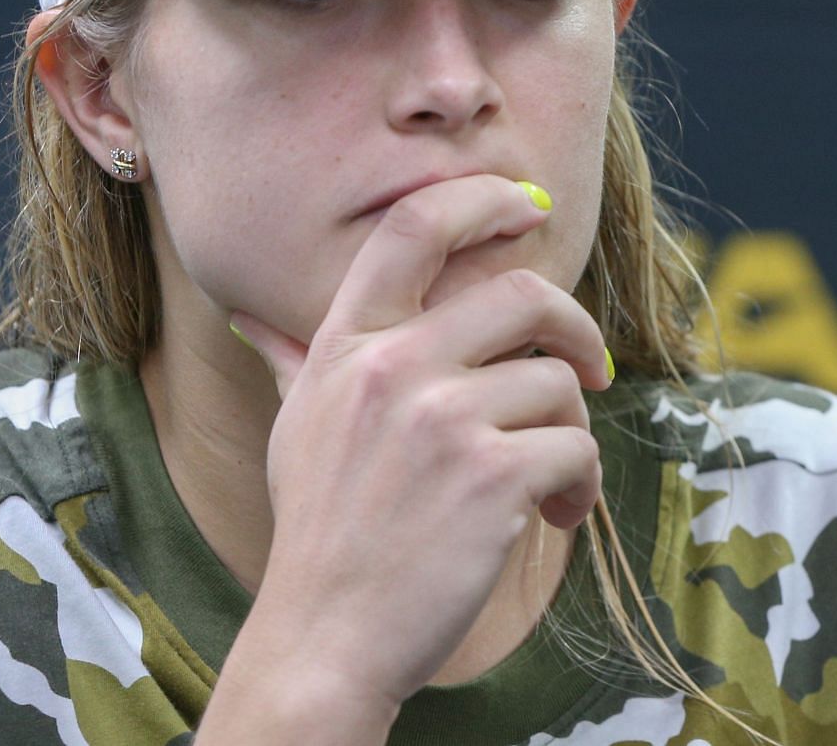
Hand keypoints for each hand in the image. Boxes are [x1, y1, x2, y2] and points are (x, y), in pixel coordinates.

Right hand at [206, 174, 611, 733]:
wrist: (325, 636)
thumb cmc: (319, 532)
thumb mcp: (297, 428)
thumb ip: (294, 361)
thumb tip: (248, 319)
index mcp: (345, 346)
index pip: (413, 229)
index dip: (479, 200)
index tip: (525, 209)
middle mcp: (391, 369)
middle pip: (520, 293)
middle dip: (573, 326)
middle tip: (588, 364)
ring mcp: (441, 422)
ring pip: (558, 383)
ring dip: (572, 432)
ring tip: (551, 480)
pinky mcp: (492, 478)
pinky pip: (575, 448)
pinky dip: (580, 485)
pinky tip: (555, 514)